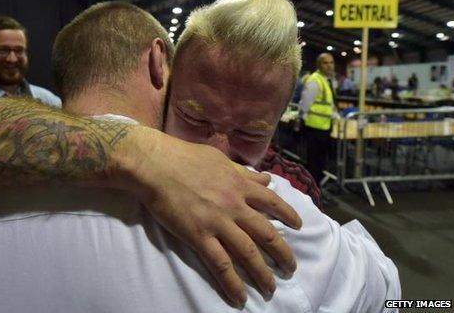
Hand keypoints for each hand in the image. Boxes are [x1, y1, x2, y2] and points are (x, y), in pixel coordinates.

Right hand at [113, 127, 301, 305]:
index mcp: (240, 184)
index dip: (288, 215)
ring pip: (248, 252)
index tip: (298, 226)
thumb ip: (243, 172)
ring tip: (271, 287)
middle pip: (267, 233)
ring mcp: (218, 222)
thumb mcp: (219, 159)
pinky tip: (239, 297)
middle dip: (283, 253)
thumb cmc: (183, 156)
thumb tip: (265, 179)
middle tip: (291, 267)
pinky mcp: (199, 236)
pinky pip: (220, 264)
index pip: (272, 202)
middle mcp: (235, 205)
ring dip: (263, 273)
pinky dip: (232, 282)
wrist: (155, 164)